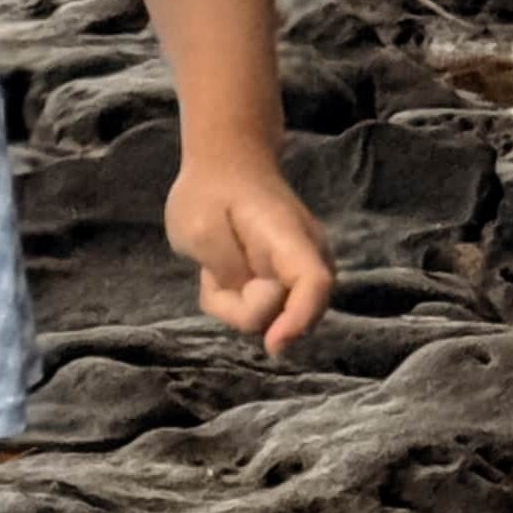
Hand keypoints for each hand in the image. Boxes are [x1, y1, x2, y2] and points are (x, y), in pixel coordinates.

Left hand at [163, 155, 336, 357]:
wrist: (226, 166)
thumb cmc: (209, 193)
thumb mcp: (199, 230)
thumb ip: (227, 269)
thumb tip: (254, 303)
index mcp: (290, 237)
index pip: (313, 284)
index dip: (298, 320)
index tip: (273, 346)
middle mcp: (307, 258)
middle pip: (292, 313)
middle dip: (246, 310)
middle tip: (214, 274)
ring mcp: (298, 272)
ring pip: (269, 318)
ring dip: (233, 303)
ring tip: (217, 267)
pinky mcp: (283, 284)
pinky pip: (257, 313)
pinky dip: (232, 300)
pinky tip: (224, 271)